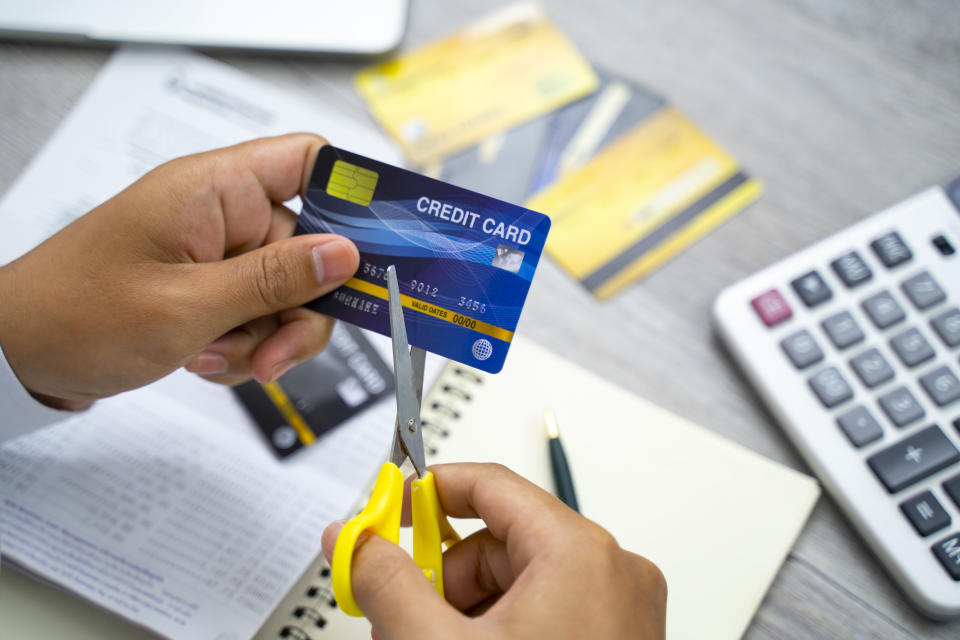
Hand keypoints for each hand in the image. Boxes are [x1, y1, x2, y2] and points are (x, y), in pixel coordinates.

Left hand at [0, 134, 358, 408]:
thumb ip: (274, 280)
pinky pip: (262, 313)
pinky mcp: (211, 288)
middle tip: (279, 347)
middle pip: (311, 245)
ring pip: (290, 290)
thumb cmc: (73, 314)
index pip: (309, 160)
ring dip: (271, 335)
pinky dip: (248, 345)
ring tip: (224, 358)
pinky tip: (208, 359)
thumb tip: (344, 255)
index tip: (383, 244)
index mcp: (214, 189)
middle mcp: (222, 214)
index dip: (355, 195)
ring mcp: (217, 253)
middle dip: (302, 305)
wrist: (17, 357)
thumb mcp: (186, 306)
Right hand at [322, 463, 665, 639]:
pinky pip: (544, 611)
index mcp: (579, 553)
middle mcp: (612, 573)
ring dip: (465, 612)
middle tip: (403, 615)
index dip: (427, 492)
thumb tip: (355, 540)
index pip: (490, 484)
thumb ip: (386, 580)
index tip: (386, 509)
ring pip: (519, 581)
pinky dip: (499, 631)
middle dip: (443, 577)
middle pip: (501, 540)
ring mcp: (619, 610)